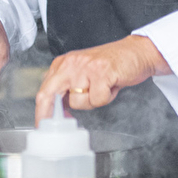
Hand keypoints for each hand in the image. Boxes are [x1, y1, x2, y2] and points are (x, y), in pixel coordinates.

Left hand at [34, 35, 169, 122]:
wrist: (136, 51)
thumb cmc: (111, 65)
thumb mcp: (82, 73)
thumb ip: (68, 88)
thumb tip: (57, 110)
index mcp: (63, 64)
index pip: (44, 90)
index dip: (42, 111)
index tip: (42, 126)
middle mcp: (70, 63)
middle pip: (49, 94)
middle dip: (50, 114)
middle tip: (56, 125)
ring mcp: (85, 66)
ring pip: (78, 101)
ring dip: (92, 101)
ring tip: (102, 88)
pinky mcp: (101, 71)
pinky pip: (97, 99)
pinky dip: (106, 98)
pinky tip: (111, 85)